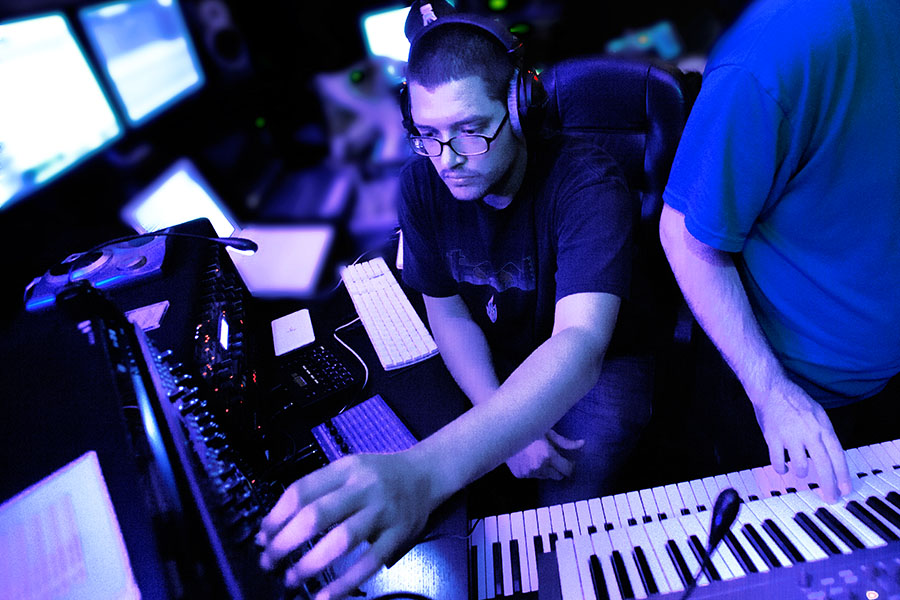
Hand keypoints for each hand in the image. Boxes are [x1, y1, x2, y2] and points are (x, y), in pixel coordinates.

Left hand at [257, 450, 435, 599]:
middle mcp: (363, 488)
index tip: (263, 536)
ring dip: (311, 563)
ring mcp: (382, 512)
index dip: (276, 516)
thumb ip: (315, 493)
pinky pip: (369, 562)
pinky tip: (325, 596)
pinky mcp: (397, 535)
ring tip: (291, 578)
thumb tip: (272, 528)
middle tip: (270, 560)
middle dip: (286, 542)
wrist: (425, 475)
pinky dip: (345, 582)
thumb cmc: (379, 475)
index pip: (301, 490)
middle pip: (317, 515)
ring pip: (342, 540)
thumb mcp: (347, 469)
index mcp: (345, 469)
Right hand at [505, 429, 583, 479]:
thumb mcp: (548, 432)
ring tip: (539, 454)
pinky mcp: (520, 475)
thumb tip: (582, 443)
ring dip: (546, 469)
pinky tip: (529, 458)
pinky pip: (534, 476)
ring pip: (546, 476)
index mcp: (547, 456)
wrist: (503, 432)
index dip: (570, 465)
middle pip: (558, 476)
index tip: (570, 460)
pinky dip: (534, 469)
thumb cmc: (528, 428)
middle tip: (555, 457)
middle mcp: (539, 467)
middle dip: (559, 468)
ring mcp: (528, 472)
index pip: (567, 470)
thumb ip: (565, 442)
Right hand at [751, 380, 851, 502]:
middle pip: (823, 466)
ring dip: (802, 473)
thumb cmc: (794, 400)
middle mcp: (809, 433)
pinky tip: (783, 468)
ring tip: (800, 470)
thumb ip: (824, 434)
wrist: (771, 389)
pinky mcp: (773, 438)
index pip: (838, 456)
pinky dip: (781, 469)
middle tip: (831, 498)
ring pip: (801, 467)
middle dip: (829, 485)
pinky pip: (778, 462)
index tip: (846, 489)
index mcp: (822, 426)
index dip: (843, 475)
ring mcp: (790, 436)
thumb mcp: (818, 413)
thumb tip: (831, 457)